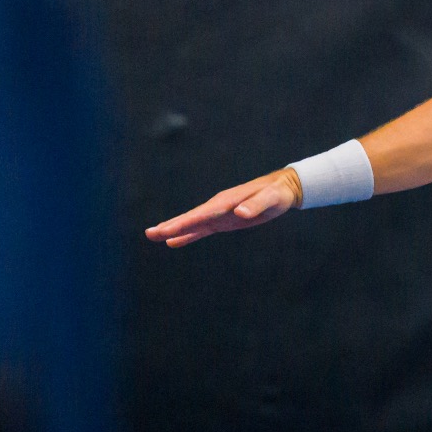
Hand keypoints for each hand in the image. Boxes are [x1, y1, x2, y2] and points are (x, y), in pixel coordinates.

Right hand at [145, 168, 301, 247]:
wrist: (282, 189)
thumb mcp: (271, 200)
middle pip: (191, 219)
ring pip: (193, 224)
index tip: (166, 230)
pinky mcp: (224, 220)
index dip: (183, 223)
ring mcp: (219, 214)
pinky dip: (188, 235)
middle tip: (149, 234)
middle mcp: (218, 207)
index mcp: (226, 202)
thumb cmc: (277, 194)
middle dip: (171, 226)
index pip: (201, 215)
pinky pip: (202, 229)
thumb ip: (256, 205)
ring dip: (174, 230)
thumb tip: (241, 212)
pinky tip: (174, 242)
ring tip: (154, 236)